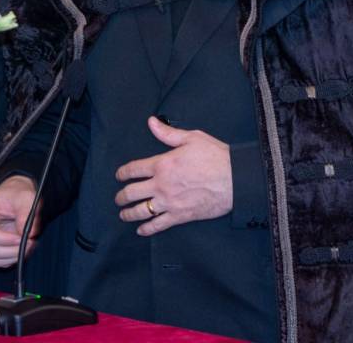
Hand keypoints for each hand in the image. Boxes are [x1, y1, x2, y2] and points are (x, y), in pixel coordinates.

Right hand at [0, 175, 39, 267]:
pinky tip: (23, 248)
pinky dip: (11, 259)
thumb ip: (27, 213)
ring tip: (29, 245)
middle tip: (31, 242)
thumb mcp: (26, 197)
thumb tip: (29, 234)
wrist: (15, 196)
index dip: (4, 240)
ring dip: (13, 256)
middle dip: (11, 250)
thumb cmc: (18, 194)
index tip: (23, 238)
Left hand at [114, 115, 232, 235]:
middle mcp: (161, 185)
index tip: (119, 175)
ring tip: (123, 214)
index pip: (133, 169)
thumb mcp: (192, 138)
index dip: (122, 173)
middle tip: (118, 198)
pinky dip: (147, 229)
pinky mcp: (180, 216)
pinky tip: (141, 230)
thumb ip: (168, 133)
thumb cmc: (215, 156)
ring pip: (141, 211)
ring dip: (128, 214)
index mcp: (162, 164)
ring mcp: (169, 202)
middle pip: (132, 192)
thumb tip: (152, 122)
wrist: (234, 179)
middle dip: (121, 196)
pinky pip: (158, 225)